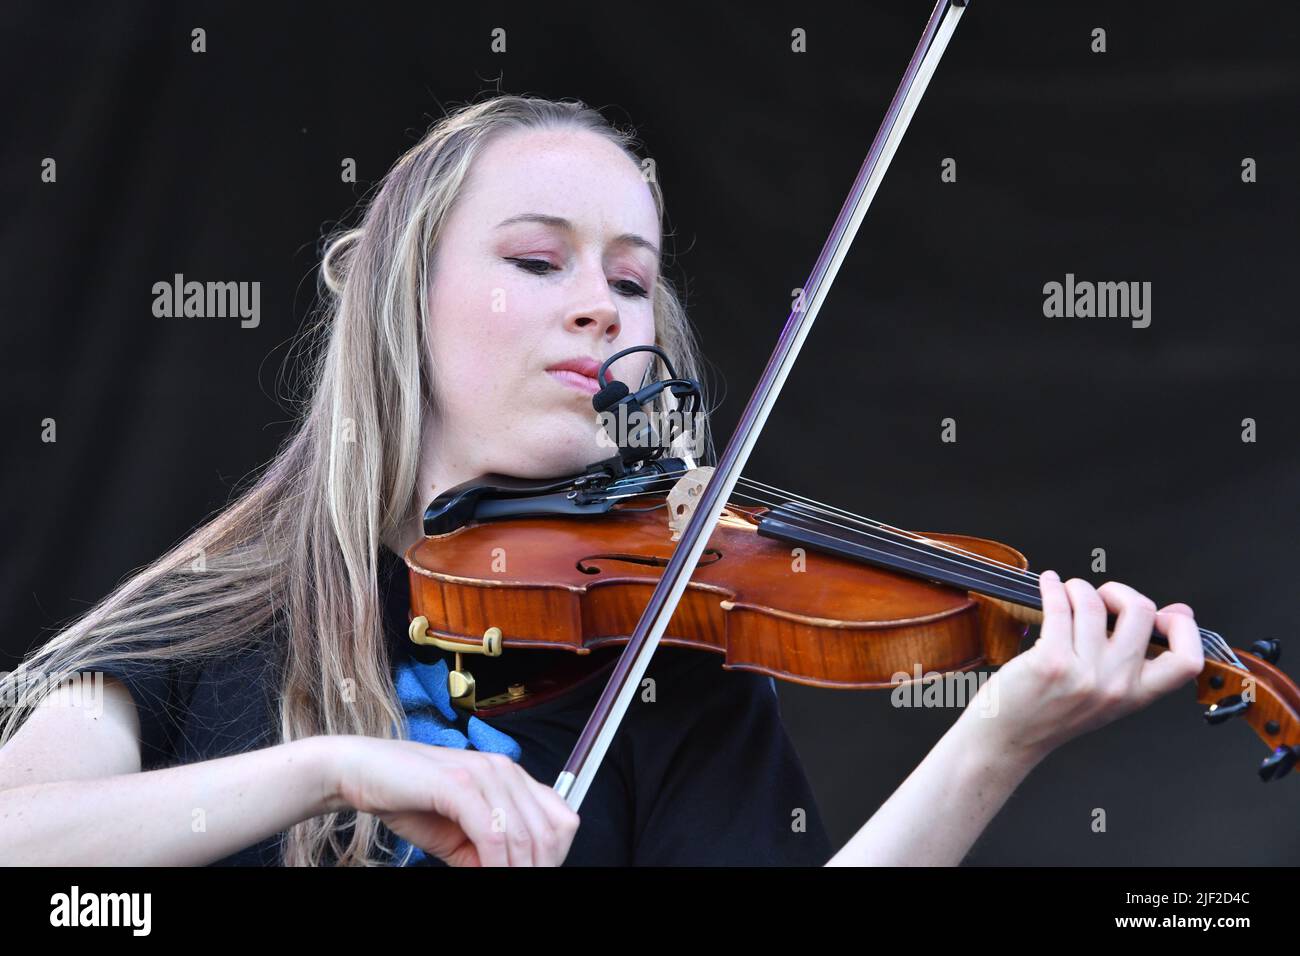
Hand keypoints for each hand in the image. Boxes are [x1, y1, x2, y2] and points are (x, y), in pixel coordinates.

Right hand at [326, 737, 579, 865]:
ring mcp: (485, 774)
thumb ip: (488, 853)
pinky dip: (494, 864)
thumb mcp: (460, 835)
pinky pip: (492, 834)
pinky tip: (485, 875)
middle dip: (537, 869)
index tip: (535, 877)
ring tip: (498, 885)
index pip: (561, 820)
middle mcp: (505, 771)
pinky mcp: (460, 784)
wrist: (364, 773)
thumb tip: (510, 872)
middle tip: (520, 887)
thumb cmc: (410, 799)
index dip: (554, 857)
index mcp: (512, 778)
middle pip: (549, 833)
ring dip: (516, 871)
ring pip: (523, 837)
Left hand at [968, 571, 1203, 764]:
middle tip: (1101, 596)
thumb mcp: (1108, 695)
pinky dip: (1053, 586)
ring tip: (1067, 591)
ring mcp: (1084, 674)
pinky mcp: (1051, 662)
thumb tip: (1178, 611)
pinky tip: (1048, 584)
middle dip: (1120, 591)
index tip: (1165, 613)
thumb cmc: (1053, 711)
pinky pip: (1059, 606)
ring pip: (1094, 603)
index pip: (1187, 660)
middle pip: (1141, 612)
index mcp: (1136, 695)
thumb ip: (1137, 661)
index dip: (1184, 628)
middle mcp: (1115, 685)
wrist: (1009, 739)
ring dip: (1078, 587)